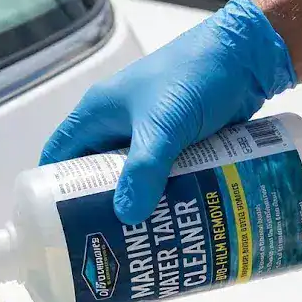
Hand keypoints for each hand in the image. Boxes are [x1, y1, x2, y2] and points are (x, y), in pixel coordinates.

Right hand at [40, 0, 297, 224]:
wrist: (250, 56)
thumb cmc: (196, 76)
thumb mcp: (165, 125)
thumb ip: (144, 170)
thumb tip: (126, 217)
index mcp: (98, 114)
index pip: (59, 156)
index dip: (51, 192)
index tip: (58, 228)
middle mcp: (117, 125)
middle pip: (95, 175)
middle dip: (100, 209)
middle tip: (104, 246)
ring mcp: (149, 135)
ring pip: (132, 179)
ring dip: (136, 206)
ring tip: (139, 243)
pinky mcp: (178, 143)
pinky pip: (162, 177)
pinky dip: (164, 198)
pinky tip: (171, 223)